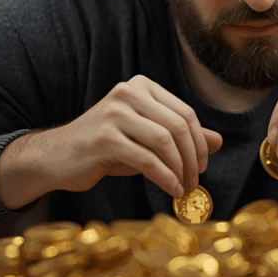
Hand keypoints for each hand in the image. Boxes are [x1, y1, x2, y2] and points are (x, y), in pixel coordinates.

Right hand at [43, 75, 222, 197]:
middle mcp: (128, 93)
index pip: (185, 113)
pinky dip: (165, 177)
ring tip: (183, 187)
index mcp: (141, 87)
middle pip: (178, 126)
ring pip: (165, 141)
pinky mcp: (104, 138)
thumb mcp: (146, 138)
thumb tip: (219, 141)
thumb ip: (180, 137)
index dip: (199, 142)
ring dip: (180, 169)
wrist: (58, 157)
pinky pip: (147, 159)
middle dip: (193, 157)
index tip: (201, 166)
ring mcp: (114, 113)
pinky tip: (171, 190)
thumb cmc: (105, 148)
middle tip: (195, 180)